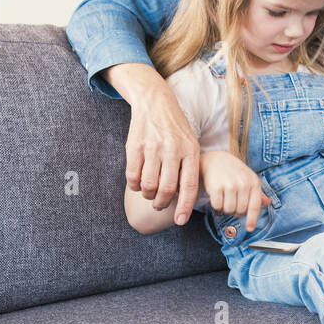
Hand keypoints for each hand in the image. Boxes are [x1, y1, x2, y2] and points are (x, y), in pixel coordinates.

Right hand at [124, 80, 201, 224]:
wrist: (155, 102)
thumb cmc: (176, 129)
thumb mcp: (191, 144)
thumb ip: (189, 168)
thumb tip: (185, 200)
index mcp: (191, 150)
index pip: (189, 185)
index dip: (184, 207)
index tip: (180, 221)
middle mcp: (173, 149)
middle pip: (167, 189)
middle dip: (162, 203)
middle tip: (159, 205)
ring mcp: (153, 147)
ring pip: (148, 185)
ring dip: (148, 196)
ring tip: (150, 194)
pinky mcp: (134, 146)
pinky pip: (132, 176)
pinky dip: (134, 186)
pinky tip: (138, 184)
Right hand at [201, 150, 271, 231]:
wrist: (216, 159)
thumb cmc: (234, 171)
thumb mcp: (249, 178)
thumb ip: (257, 192)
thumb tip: (267, 202)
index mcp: (254, 182)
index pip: (255, 206)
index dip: (252, 219)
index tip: (250, 229)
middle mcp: (243, 184)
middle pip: (240, 211)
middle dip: (235, 211)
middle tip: (232, 203)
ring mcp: (230, 185)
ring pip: (229, 210)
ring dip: (226, 209)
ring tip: (225, 199)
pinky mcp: (216, 187)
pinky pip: (218, 206)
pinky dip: (216, 206)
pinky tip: (217, 199)